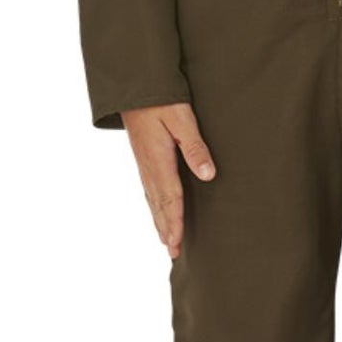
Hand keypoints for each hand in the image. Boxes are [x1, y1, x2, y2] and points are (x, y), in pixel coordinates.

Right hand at [122, 102, 216, 259]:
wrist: (134, 87)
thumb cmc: (161, 100)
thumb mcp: (182, 119)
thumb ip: (195, 147)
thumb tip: (208, 175)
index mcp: (159, 161)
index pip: (170, 199)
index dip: (175, 223)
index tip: (178, 243)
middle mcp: (149, 167)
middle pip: (159, 206)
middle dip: (166, 230)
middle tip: (173, 253)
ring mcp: (144, 164)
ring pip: (152, 200)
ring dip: (159, 221)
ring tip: (166, 240)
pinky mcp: (143, 158)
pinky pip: (148, 190)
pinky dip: (154, 206)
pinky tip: (157, 211)